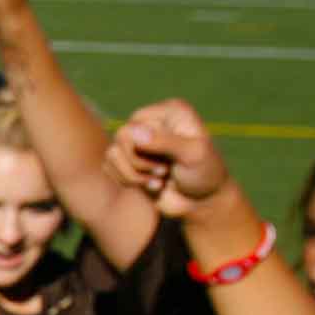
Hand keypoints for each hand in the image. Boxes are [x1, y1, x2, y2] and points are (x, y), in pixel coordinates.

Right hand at [104, 99, 232, 217]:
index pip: (136, 121)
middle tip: (162, 172)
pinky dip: (128, 181)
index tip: (166, 161)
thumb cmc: (205, 174)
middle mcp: (153, 123)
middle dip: (139, 162)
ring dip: (134, 175)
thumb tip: (132, 130)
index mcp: (171, 112)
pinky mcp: (129, 162)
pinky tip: (151, 186)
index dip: (143, 144)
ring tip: (159, 181)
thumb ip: (164, 142)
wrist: (202, 202)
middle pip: (122, 136)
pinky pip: (109, 167)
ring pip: (113, 154)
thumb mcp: (192, 155)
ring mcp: (139, 142)